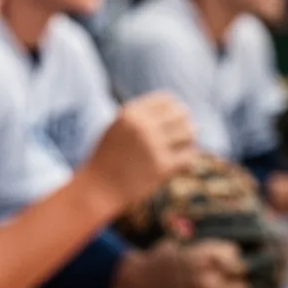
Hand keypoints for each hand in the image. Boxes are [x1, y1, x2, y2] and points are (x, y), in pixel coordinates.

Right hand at [83, 92, 197, 209]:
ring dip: (188, 141)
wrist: (99, 187)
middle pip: (181, 114)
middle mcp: (141, 127)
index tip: (173, 122)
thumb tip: (177, 109)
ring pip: (189, 133)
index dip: (174, 110)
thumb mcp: (118, 128)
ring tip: (180, 149)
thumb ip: (141, 116)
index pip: (167, 100)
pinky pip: (189, 157)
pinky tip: (179, 165)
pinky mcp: (161, 167)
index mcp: (130, 114)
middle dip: (184, 124)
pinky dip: (187, 160)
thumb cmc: (109, 157)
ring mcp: (152, 146)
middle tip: (181, 137)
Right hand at [114, 240, 249, 287]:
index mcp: (200, 260)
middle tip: (232, 282)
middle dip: (238, 284)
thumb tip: (235, 250)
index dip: (238, 266)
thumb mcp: (182, 244)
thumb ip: (208, 248)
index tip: (234, 267)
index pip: (239, 266)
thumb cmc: (162, 259)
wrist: (138, 281)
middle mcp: (202, 281)